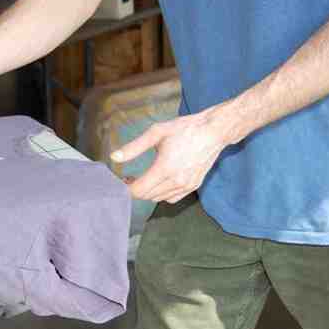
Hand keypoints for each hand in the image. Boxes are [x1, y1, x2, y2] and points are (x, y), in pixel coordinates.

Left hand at [110, 105, 237, 202]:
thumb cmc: (184, 129)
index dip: (126, 187)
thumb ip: (133, 148)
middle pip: (147, 196)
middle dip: (135, 188)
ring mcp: (187, 186)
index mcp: (165, 168)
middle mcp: (176, 181)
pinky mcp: (194, 186)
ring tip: (143, 178)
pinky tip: (159, 181)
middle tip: (129, 176)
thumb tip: (114, 157)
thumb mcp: (156, 133)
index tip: (122, 179)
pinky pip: (172, 198)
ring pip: (159, 199)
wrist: (213, 131)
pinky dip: (162, 194)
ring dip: (148, 192)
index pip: (139, 190)